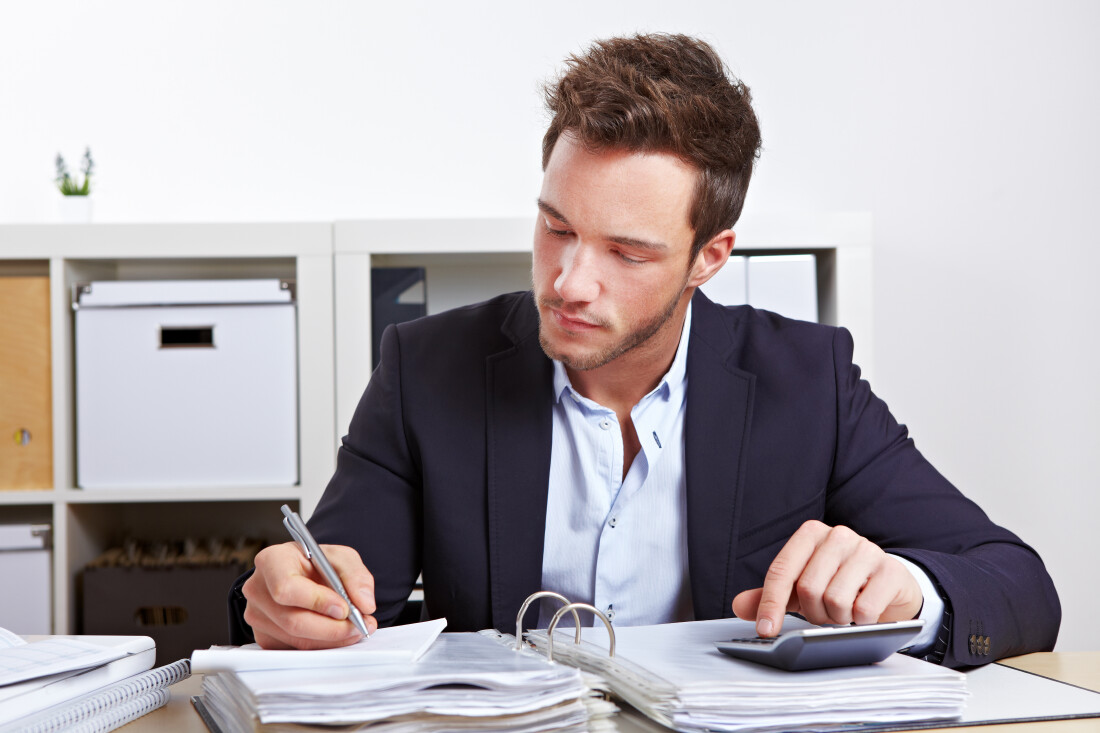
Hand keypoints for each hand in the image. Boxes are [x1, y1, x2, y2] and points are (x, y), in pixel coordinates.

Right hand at [242, 541, 377, 648]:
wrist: (302, 573)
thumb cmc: (316, 562)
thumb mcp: (340, 557)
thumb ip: (355, 576)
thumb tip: (364, 603)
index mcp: (272, 561)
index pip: (286, 588)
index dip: (317, 602)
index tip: (343, 607)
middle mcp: (257, 589)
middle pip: (293, 620)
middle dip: (332, 628)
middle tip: (359, 625)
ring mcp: (257, 615)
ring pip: (296, 639)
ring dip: (331, 639)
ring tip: (354, 628)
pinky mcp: (264, 636)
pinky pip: (295, 649)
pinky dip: (322, 645)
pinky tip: (337, 633)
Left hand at [732, 520, 922, 636]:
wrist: (888, 585)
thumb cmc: (838, 583)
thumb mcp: (801, 587)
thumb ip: (769, 595)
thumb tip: (739, 606)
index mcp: (810, 534)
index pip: (782, 570)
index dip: (770, 603)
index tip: (765, 629)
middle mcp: (838, 535)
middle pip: (808, 588)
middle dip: (812, 612)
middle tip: (822, 615)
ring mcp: (867, 550)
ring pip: (835, 599)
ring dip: (837, 618)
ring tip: (843, 612)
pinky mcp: (890, 570)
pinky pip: (864, 609)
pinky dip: (860, 621)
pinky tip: (864, 613)